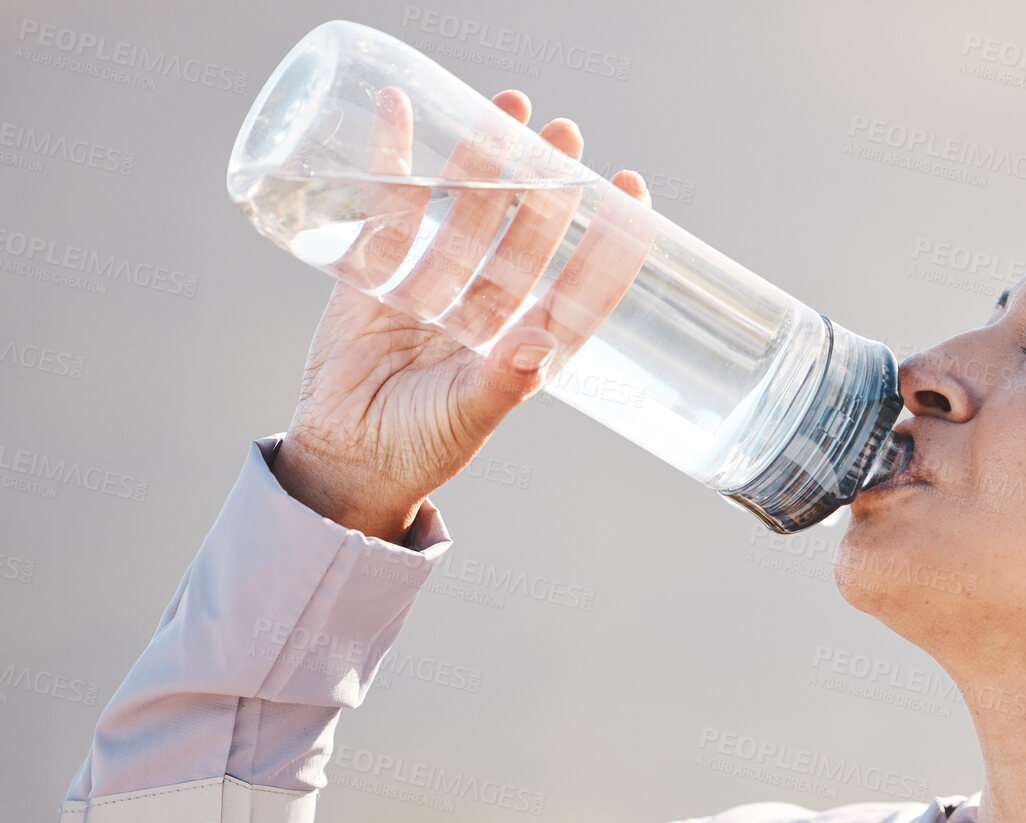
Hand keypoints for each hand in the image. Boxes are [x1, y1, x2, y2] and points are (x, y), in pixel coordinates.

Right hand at [272, 87, 653, 543]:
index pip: (581, 286)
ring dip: (484, 165)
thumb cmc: (419, 450)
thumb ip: (503, 382)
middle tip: (566, 135)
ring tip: (506, 110)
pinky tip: (401, 113)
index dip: (610, 242)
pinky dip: (393, 164)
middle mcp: (490, 313)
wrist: (344, 461)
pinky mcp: (375, 276)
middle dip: (546, 188)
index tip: (633, 190)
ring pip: (466, 216)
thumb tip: (538, 345)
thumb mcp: (467, 418)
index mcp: (526, 348)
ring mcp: (434, 288)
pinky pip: (390, 211)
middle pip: (526, 238)